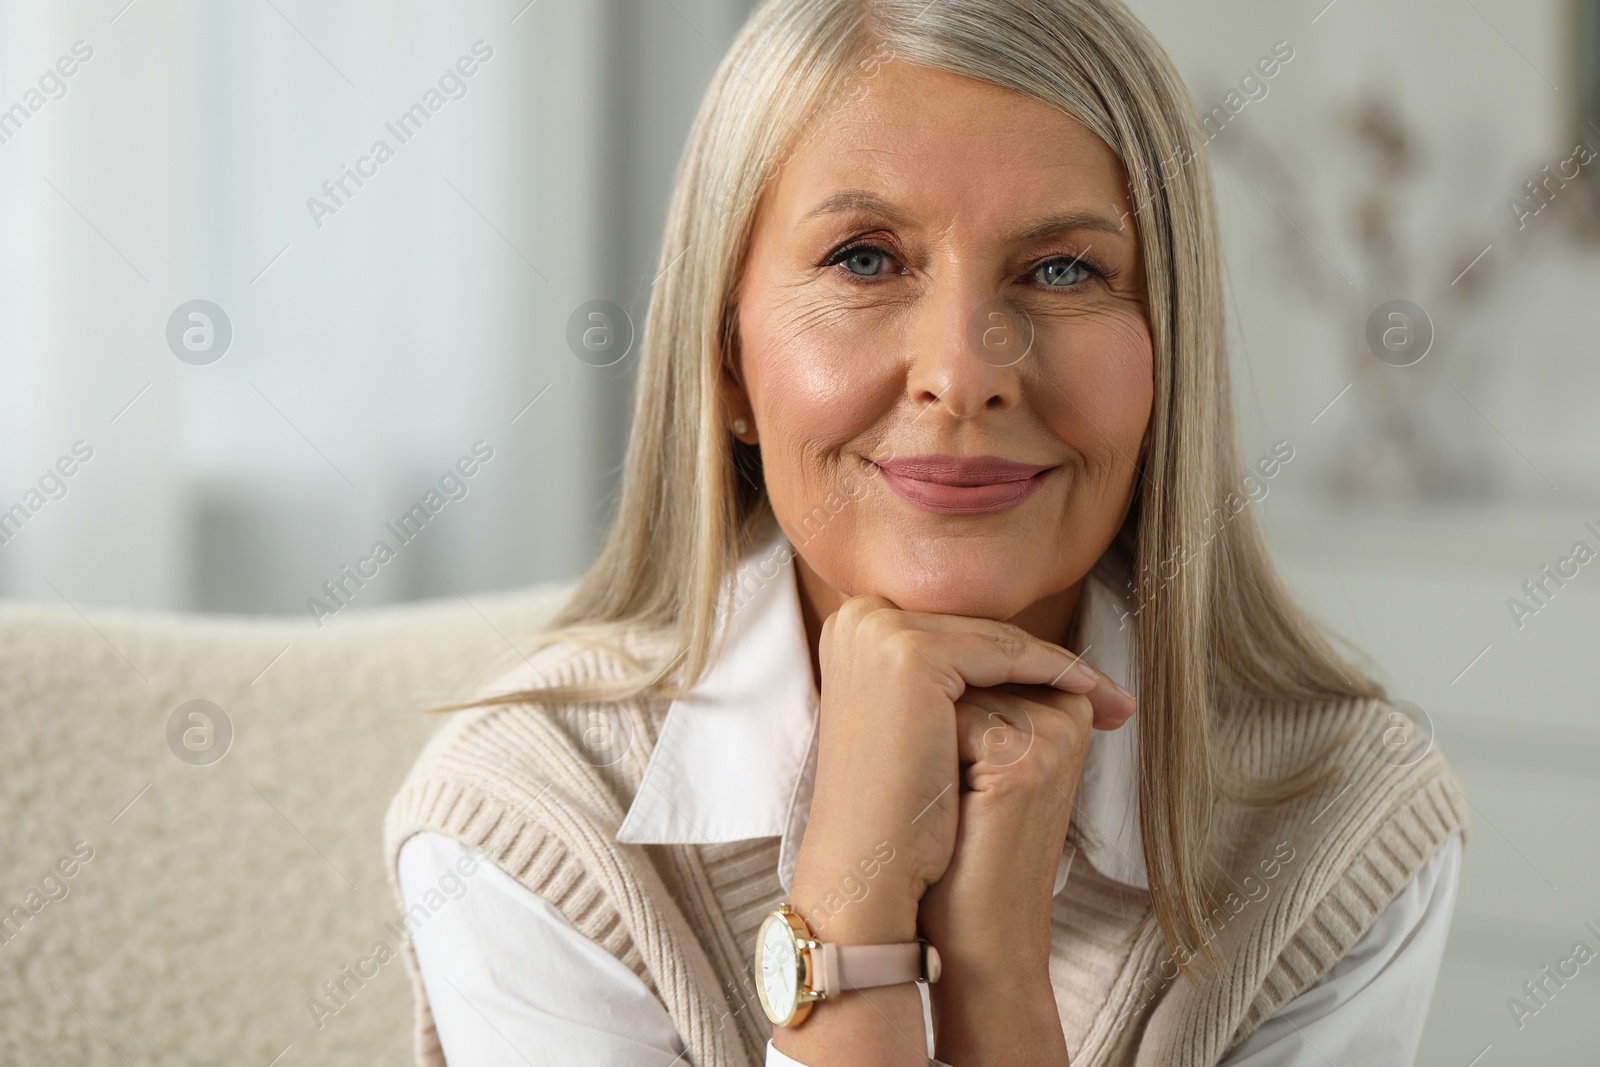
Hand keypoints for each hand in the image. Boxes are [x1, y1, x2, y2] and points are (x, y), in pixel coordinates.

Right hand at [774, 596, 1130, 1066]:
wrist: (865, 865)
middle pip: (974, 630)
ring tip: (1108, 697)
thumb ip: (944, 678)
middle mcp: (858, 616)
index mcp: (850, 626)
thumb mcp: (913, 723)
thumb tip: (1008, 653)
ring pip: (994, 639)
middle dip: (1042, 660)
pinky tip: (1091, 695)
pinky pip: (1003, 653)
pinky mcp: (909, 653)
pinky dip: (1053, 671)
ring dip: (1059, 666)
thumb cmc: (895, 806)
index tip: (1071, 682)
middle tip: (1104, 689)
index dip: (1013, 656)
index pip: (953, 631)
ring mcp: (879, 631)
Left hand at [920, 674, 1135, 1062]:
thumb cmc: (959, 849)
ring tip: (961, 811)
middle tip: (959, 801)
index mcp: (1061, 710)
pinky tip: (955, 816)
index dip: (941, 717)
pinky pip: (948, 723)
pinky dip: (929, 767)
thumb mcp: (967, 760)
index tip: (960, 778)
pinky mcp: (1027, 760)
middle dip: (936, 731)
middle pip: (962, 671)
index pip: (975, 664)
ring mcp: (1052, 735)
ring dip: (931, 748)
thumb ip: (966, 698)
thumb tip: (911, 642)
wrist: (975, 936)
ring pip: (951, 693)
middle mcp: (1065, 715)